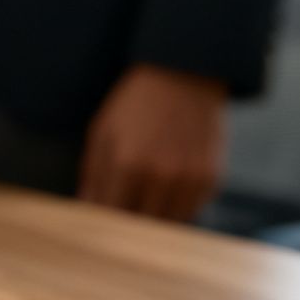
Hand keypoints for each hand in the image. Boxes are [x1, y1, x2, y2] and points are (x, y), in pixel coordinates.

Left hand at [78, 63, 227, 220]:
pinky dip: (179, 205)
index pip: (111, 216)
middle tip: (125, 205)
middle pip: (140, 225)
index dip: (104, 221)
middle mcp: (160, 176)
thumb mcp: (102, 131)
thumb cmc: (136, 104)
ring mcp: (189, 179)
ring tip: (148, 193)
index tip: (101, 218)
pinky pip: (192, 209)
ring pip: (168, 223)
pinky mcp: (211, 178)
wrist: (184, 74)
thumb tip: (88, 209)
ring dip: (155, 216)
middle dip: (129, 220)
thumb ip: (93, 174)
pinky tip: (171, 183)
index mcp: (127, 165)